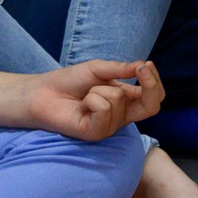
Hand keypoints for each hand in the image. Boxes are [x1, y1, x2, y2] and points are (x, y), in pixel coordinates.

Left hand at [27, 59, 164, 138]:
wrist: (42, 93)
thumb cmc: (69, 81)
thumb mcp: (98, 69)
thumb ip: (121, 69)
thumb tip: (144, 65)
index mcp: (125, 100)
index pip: (153, 96)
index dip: (155, 81)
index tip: (147, 65)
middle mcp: (121, 115)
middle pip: (151, 106)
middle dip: (150, 86)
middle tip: (140, 71)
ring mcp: (110, 126)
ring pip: (119, 100)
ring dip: (99, 89)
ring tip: (85, 94)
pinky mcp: (96, 132)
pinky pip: (104, 109)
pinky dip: (92, 100)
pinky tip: (82, 104)